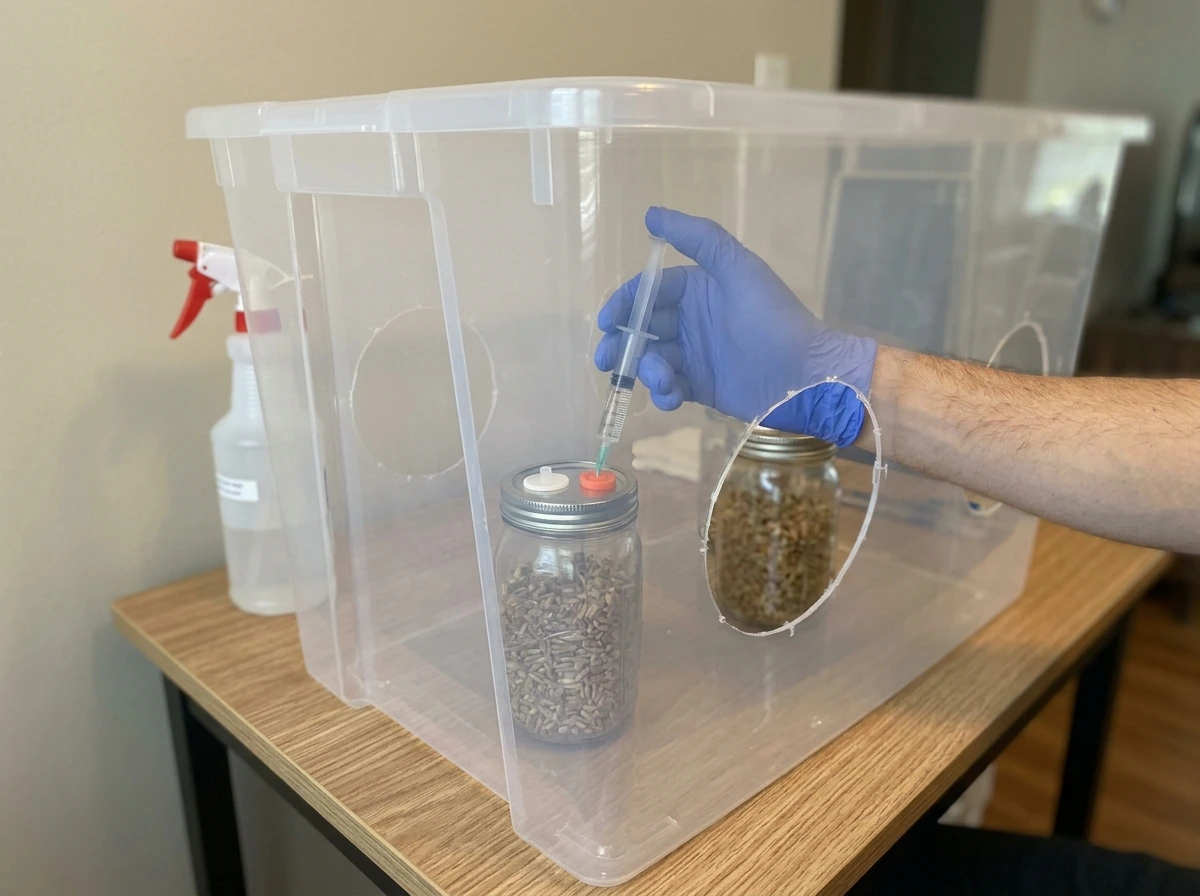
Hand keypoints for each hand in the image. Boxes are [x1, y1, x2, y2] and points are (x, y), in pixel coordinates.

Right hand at [594, 207, 876, 446]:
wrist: (806, 375)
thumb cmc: (772, 318)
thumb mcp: (737, 269)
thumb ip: (697, 238)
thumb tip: (651, 213)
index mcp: (699, 288)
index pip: (648, 291)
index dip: (623, 304)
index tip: (607, 322)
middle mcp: (693, 320)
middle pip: (642, 328)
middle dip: (622, 343)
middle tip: (606, 360)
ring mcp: (696, 355)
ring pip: (652, 359)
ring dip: (646, 370)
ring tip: (660, 379)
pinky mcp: (702, 387)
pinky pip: (669, 388)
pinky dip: (664, 393)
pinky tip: (673, 396)